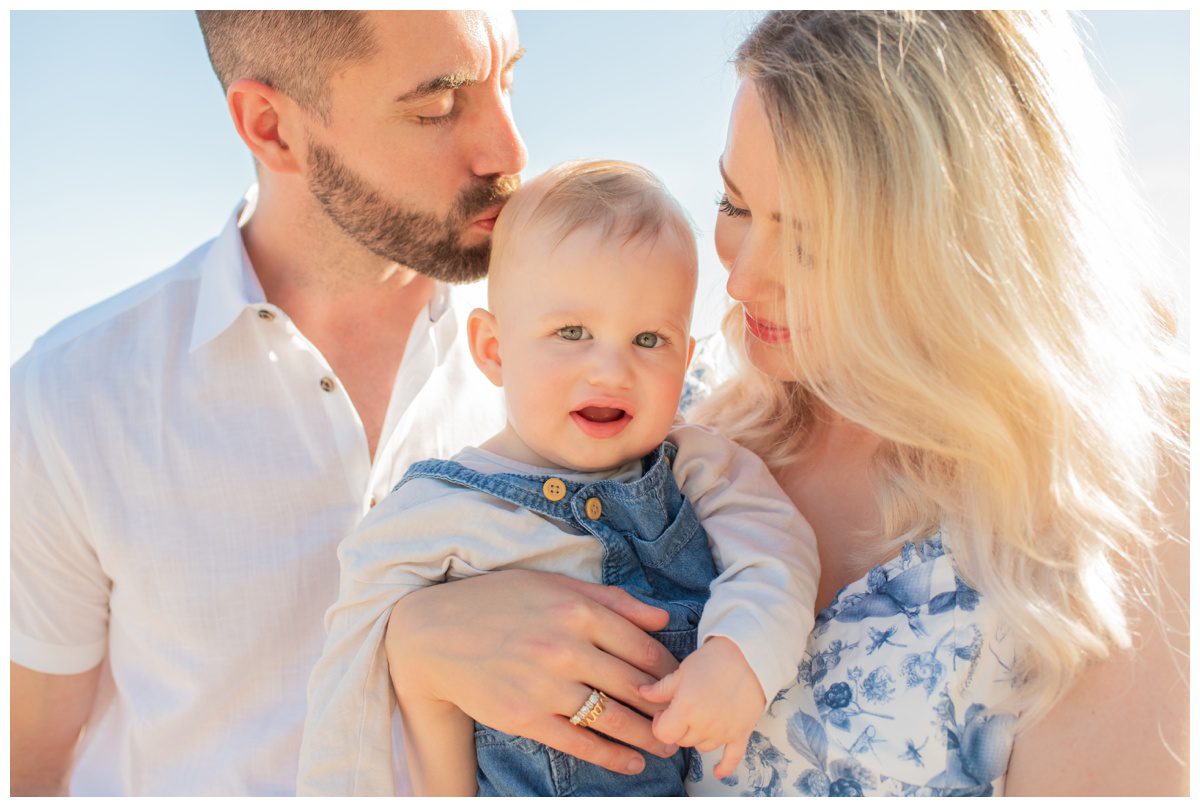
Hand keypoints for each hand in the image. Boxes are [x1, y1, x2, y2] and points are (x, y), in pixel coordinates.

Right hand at [385, 569, 681, 775]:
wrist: (435, 635)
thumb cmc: (498, 603)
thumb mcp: (554, 585)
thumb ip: (611, 600)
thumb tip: (661, 616)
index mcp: (578, 611)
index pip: (642, 646)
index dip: (670, 669)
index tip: (683, 682)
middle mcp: (566, 647)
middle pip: (634, 684)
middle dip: (667, 706)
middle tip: (688, 719)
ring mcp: (546, 685)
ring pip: (612, 716)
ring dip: (648, 736)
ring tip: (669, 745)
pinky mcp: (525, 716)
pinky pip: (579, 741)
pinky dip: (611, 756)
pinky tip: (632, 762)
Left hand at [639, 636, 765, 778]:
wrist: (750, 656)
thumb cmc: (713, 659)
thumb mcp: (681, 671)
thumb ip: (661, 688)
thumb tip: (641, 692)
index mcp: (686, 709)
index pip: (663, 734)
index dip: (659, 724)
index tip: (664, 712)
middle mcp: (704, 725)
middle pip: (682, 741)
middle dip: (678, 728)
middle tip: (682, 710)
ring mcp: (723, 732)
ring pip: (702, 747)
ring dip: (697, 737)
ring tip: (701, 717)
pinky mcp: (741, 733)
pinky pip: (732, 758)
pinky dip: (724, 767)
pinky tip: (717, 773)